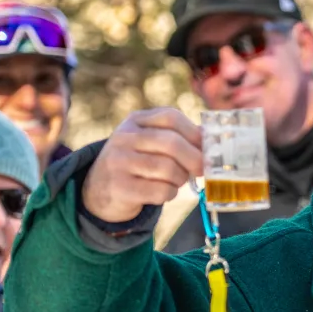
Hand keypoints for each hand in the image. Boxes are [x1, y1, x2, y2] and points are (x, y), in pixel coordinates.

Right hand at [81, 108, 201, 223]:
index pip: (171, 117)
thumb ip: (179, 138)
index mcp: (135, 121)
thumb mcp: (151, 143)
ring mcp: (119, 161)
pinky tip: (163, 192)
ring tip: (175, 181)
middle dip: (195, 159)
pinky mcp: (120, 187)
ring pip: (169, 169)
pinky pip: (161, 190)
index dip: (195, 133)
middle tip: (203, 170)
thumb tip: (212, 141)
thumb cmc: (138, 164)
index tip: (208, 148)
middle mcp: (124, 137)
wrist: (100, 189)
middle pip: (172, 143)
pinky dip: (170, 193)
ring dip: (180, 179)